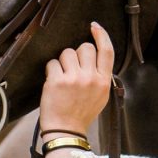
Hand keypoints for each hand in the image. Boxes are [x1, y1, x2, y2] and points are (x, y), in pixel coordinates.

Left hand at [39, 21, 113, 135]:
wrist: (66, 131)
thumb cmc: (82, 113)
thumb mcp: (101, 96)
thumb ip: (100, 76)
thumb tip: (94, 55)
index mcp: (104, 82)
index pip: (107, 51)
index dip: (101, 35)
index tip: (94, 27)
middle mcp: (91, 78)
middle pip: (84, 48)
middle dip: (76, 54)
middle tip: (72, 68)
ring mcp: (74, 79)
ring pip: (67, 53)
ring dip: (62, 62)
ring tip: (62, 78)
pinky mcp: (57, 81)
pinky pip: (52, 63)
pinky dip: (51, 71)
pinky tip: (53, 83)